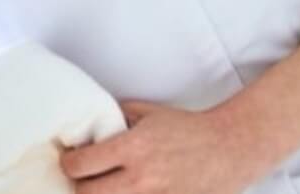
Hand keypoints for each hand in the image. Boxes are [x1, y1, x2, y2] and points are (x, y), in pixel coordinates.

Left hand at [59, 100, 282, 193]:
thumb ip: (116, 117)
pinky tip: (126, 192)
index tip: (71, 160)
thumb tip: (88, 125)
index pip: (79, 166)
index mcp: (132, 148)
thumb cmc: (188, 128)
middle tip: (84, 178)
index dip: (69, 164)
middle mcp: (140, 178)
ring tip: (104, 186)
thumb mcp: (148, 113)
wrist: (230, 148)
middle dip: (80, 186)